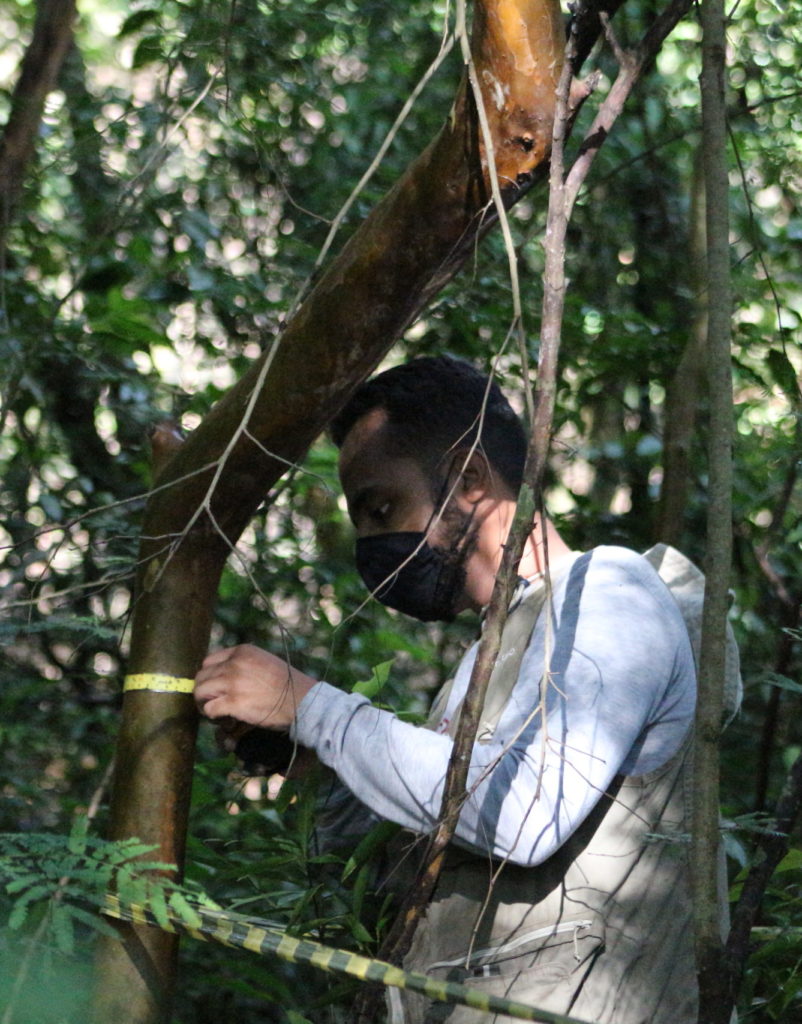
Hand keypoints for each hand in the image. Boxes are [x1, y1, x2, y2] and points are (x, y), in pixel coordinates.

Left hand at [193, 644, 315, 730]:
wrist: (301, 700)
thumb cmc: (287, 685)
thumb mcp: (265, 662)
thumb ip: (244, 664)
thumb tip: (222, 676)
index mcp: (243, 651)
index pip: (209, 661)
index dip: (209, 677)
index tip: (215, 689)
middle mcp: (235, 663)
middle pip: (201, 676)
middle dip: (204, 692)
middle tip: (214, 704)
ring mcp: (232, 682)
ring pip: (200, 692)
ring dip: (205, 705)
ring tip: (218, 714)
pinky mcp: (233, 702)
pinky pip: (209, 709)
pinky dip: (214, 717)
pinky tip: (226, 721)